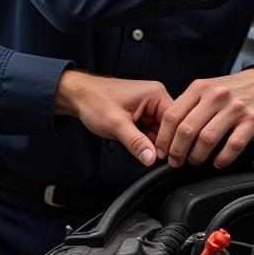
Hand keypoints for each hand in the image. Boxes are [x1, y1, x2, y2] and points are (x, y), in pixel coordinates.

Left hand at [54, 70, 172, 166]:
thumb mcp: (116, 123)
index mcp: (155, 94)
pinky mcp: (142, 116)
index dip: (172, 140)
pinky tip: (142, 149)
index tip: (169, 159)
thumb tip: (152, 159)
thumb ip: (135, 142)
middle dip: (163, 144)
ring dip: (154, 145)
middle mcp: (155, 99)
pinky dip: (147, 143)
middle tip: (157, 160)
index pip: (176, 121)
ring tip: (147, 154)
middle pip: (171, 128)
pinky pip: (151, 133)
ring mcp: (149, 108)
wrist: (78, 96)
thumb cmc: (94, 101)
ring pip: (161, 133)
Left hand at [154, 69, 253, 168]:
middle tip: (175, 161)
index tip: (161, 150)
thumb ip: (187, 105)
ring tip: (194, 161)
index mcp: (199, 88)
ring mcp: (235, 108)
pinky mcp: (252, 121)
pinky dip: (222, 158)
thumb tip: (166, 131)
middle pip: (187, 129)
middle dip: (177, 150)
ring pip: (207, 138)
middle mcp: (215, 96)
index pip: (173, 115)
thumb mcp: (205, 89)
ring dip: (197, 156)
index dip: (164, 136)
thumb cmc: (229, 91)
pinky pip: (233, 145)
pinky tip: (217, 162)